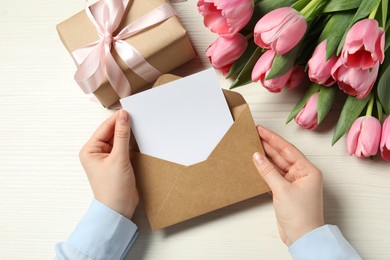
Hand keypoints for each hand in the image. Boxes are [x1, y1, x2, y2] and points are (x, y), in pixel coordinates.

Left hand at [79, 109, 138, 218]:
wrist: (119, 209)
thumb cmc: (113, 188)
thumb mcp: (119, 159)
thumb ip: (122, 135)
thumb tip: (124, 116)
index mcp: (90, 150)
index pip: (105, 128)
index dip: (117, 119)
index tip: (130, 110)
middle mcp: (97, 152)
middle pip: (111, 132)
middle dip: (124, 126)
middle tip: (138, 116)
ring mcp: (107, 158)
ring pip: (118, 139)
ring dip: (128, 135)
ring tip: (140, 126)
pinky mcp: (117, 163)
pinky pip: (124, 148)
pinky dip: (131, 143)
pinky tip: (140, 138)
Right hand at [253, 125, 323, 245]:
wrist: (302, 237)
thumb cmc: (301, 216)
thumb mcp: (282, 190)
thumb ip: (268, 171)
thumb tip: (257, 156)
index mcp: (308, 171)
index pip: (288, 149)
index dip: (273, 138)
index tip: (261, 130)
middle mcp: (303, 175)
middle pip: (283, 155)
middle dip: (268, 145)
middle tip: (254, 135)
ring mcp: (294, 183)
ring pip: (278, 165)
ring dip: (266, 157)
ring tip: (253, 146)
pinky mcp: (286, 191)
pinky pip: (275, 175)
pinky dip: (266, 170)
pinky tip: (257, 163)